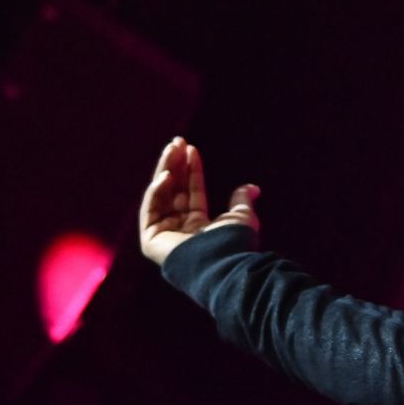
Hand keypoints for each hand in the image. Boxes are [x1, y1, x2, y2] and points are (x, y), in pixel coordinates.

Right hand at [139, 136, 259, 266]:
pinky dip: (156, 191)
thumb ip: (241, 200)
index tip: (192, 148)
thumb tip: (252, 187)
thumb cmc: (235, 243)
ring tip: (172, 148)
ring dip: (166, 170)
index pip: (192, 192)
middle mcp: (180, 230)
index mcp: (200, 227)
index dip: (193, 170)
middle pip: (174, 191)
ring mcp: (165, 234)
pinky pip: (151, 209)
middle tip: (177, 141)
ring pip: (161, 195)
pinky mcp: (151, 240)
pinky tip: (166, 175)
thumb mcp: (241, 216)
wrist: (224, 263)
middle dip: (175, 165)